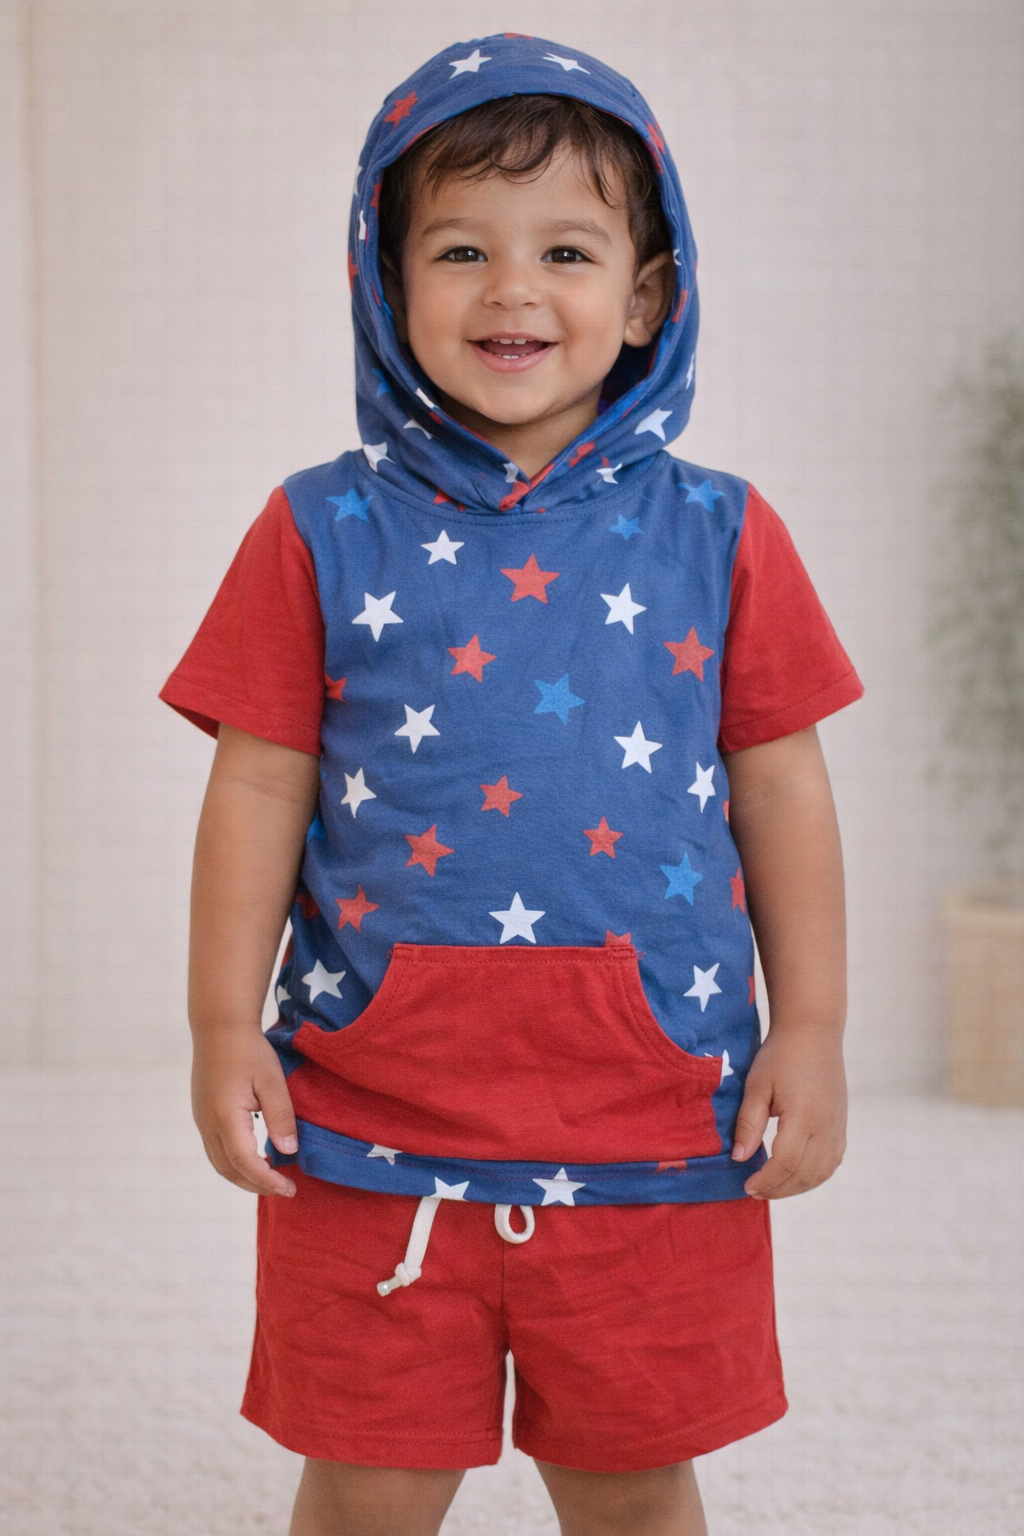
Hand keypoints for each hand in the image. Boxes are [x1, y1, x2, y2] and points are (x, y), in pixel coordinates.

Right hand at [191, 1029, 298, 1196]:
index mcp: (225, 1116)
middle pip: (229, 1170)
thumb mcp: (272, 1080)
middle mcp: (207, 1124)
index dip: (268, 1180)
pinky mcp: (202, 1116)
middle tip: (286, 1188)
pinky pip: (216, 1151)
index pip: (246, 1162)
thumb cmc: (249, 1050)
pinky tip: (256, 1159)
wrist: (219, 1028)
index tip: (290, 1188)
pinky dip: (236, 1164)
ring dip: (245, 1177)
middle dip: (257, 1185)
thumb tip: (289, 1151)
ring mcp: (201, 1121)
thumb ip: (280, 1116)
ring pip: (220, 1164)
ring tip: (273, 1178)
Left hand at [730, 1029, 846, 1198]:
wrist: (814, 1033)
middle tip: (754, 1191)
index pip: (785, 1163)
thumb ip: (749, 1123)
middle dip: (778, 1189)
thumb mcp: (757, 1086)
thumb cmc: (780, 1055)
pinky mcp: (841, 1125)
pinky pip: (831, 1162)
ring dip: (796, 1187)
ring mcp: (838, 1127)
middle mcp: (827, 1127)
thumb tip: (740, 1158)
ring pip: (821, 1173)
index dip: (765, 1180)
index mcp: (804, 1116)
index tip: (746, 1186)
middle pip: (805, 1175)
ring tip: (771, 1187)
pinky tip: (794, 1175)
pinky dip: (813, 1176)